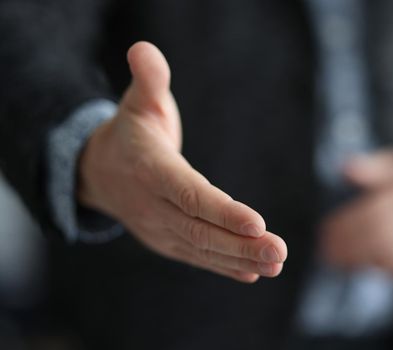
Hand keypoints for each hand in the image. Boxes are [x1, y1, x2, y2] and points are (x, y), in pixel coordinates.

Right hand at [77, 42, 286, 282]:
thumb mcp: (139, 102)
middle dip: (242, 244)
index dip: (222, 211)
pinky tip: (253, 272)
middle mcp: (154, 206)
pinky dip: (224, 266)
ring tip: (277, 263)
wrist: (100, 172)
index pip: (189, 194)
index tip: (258, 223)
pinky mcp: (166, 242)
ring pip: (202, 249)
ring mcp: (159, 229)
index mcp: (150, 170)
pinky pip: (197, 257)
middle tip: (281, 252)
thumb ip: (148, 80)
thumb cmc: (130, 133)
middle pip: (201, 230)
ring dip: (241, 258)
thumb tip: (143, 48)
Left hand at [320, 148, 392, 280]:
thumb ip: (373, 166)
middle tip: (326, 251)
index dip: (347, 224)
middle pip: (381, 234)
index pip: (374, 211)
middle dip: (349, 245)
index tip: (325, 230)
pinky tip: (364, 266)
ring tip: (338, 261)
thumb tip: (344, 169)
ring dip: (362, 260)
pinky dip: (384, 269)